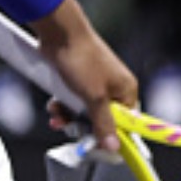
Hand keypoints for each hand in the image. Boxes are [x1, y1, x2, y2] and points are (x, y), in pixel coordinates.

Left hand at [38, 0, 140, 154]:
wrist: (60, 33)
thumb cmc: (82, 59)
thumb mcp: (94, 97)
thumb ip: (104, 124)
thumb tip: (114, 147)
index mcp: (126, 90)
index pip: (126, 124)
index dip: (111, 137)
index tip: (95, 147)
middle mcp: (114, 88)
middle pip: (103, 120)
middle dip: (83, 126)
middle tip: (69, 126)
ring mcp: (96, 84)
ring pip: (84, 112)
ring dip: (69, 116)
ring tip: (57, 113)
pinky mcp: (79, 81)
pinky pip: (73, 102)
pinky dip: (63, 106)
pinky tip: (53, 105)